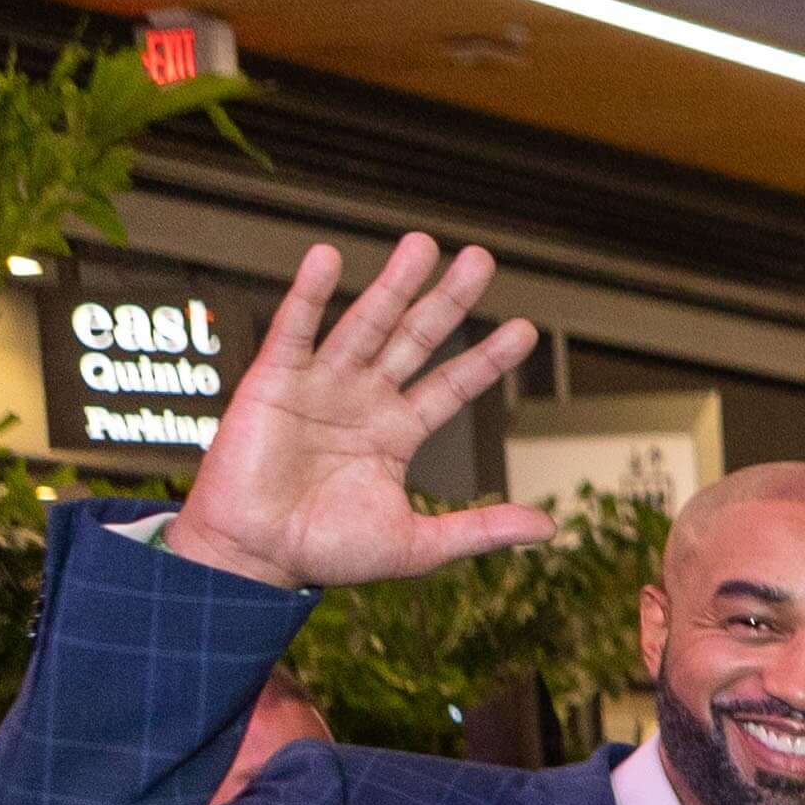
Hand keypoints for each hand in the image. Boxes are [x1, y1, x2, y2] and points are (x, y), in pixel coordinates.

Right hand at [164, 236, 553, 594]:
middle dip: (447, 301)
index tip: (525, 329)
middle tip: (481, 259)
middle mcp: (363, 400)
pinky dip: (309, 294)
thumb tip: (548, 526)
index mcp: (395, 433)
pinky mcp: (274, 382)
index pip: (451, 385)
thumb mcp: (418, 544)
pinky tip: (328, 257)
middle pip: (415, 339)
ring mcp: (321, 386)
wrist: (256, 560)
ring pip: (366, 323)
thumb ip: (480, 529)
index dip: (486, 358)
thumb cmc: (328, 553)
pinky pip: (295, 330)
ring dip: (393, 284)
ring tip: (422, 244)